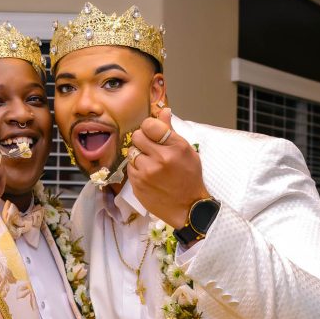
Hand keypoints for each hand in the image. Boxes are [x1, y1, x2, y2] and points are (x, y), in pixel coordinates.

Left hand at [129, 108, 208, 227]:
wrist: (187, 208)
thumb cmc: (189, 177)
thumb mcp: (187, 151)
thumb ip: (171, 131)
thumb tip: (163, 111)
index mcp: (175, 147)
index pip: (149, 125)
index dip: (149, 128)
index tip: (153, 133)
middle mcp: (160, 158)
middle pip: (136, 136)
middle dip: (142, 140)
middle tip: (151, 149)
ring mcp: (146, 172)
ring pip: (131, 152)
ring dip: (139, 155)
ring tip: (151, 163)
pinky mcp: (137, 184)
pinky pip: (130, 167)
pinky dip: (136, 168)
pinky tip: (148, 174)